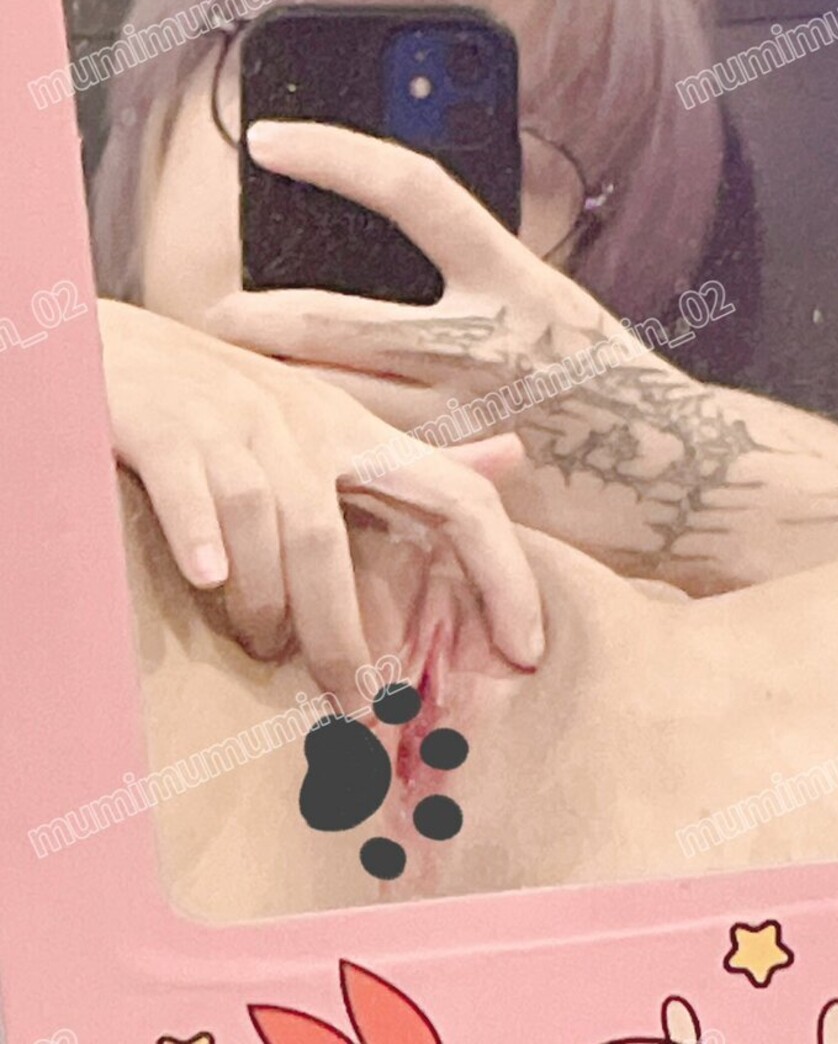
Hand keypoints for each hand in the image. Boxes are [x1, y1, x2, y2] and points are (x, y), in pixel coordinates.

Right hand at [98, 298, 543, 708]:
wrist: (103, 339)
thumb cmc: (229, 398)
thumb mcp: (331, 417)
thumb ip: (418, 453)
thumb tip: (512, 458)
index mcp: (354, 431)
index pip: (461, 497)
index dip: (504, 573)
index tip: (525, 652)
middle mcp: (300, 423)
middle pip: (330, 539)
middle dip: (341, 634)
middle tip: (352, 707)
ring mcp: (227, 422)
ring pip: (265, 522)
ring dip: (265, 603)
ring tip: (262, 650)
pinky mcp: (159, 424)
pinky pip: (190, 488)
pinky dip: (201, 535)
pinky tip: (207, 579)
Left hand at [204, 121, 669, 545]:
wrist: (692, 479)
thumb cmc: (622, 387)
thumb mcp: (560, 311)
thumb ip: (488, 285)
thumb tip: (406, 259)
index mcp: (519, 277)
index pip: (412, 191)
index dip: (334, 155)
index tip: (268, 141)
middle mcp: (489, 339)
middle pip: (336, 316)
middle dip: (258, 314)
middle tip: (214, 314)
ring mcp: (472, 417)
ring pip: (336, 398)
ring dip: (274, 389)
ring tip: (230, 386)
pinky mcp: (467, 485)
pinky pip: (377, 466)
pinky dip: (330, 457)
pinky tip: (294, 460)